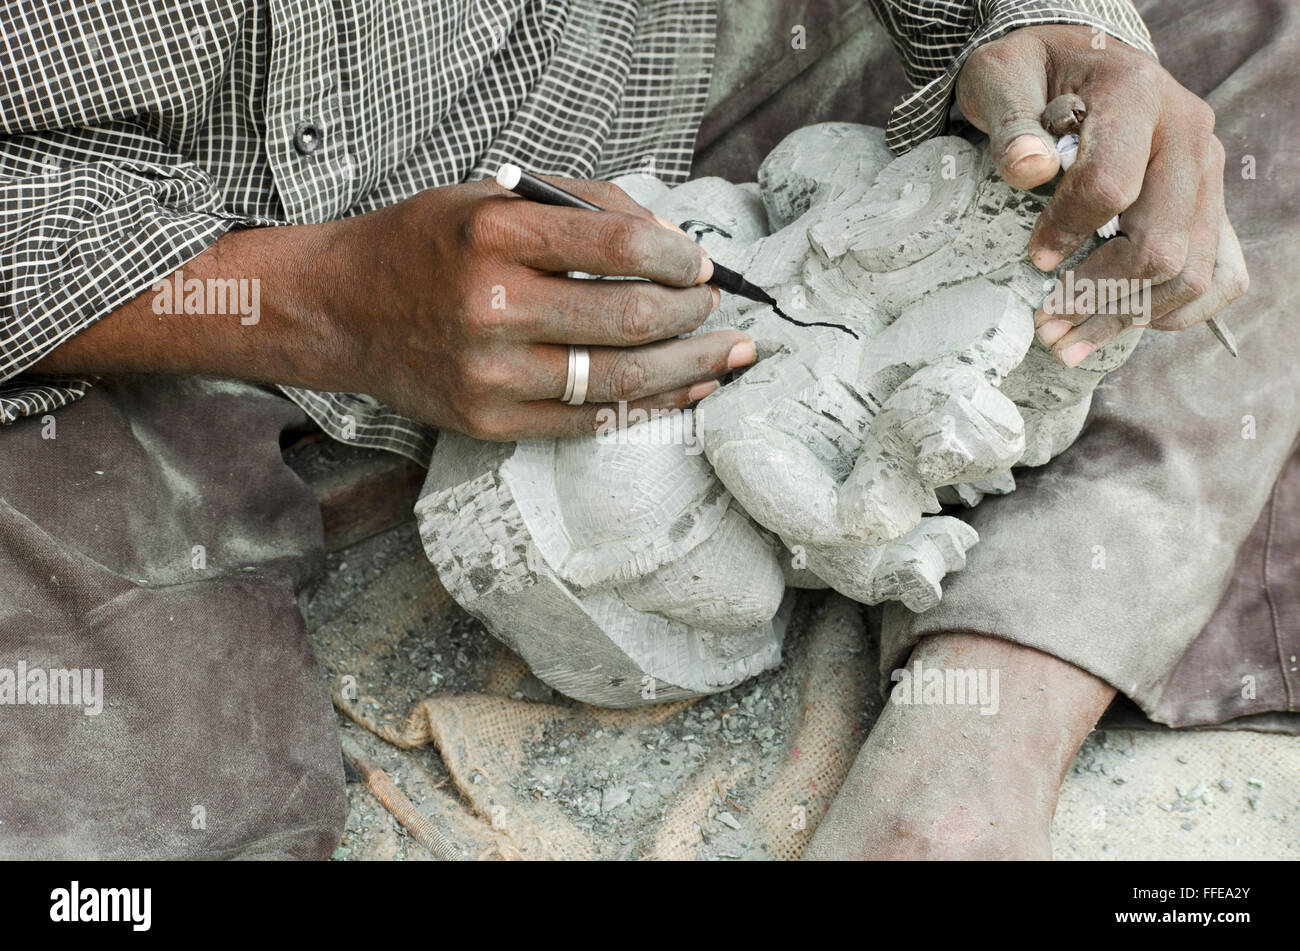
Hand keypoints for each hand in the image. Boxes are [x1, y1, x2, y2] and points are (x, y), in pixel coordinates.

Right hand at [311, 177, 754, 438]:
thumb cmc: (426, 244)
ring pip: (618, 379)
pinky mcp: (489, 422)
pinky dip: (648, 406)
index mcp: (494, 234)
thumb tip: (674, 246)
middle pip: (627, 319)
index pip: (618, 246)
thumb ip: (584, 208)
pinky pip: (588, 420)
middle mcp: (491, 307)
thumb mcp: (493, 195)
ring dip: (687, 367)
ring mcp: (489, 374)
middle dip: (690, 315)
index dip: (676, 259)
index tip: (699, 265)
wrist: (342, 309)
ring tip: (726, 355)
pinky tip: (684, 391)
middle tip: (714, 309)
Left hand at [955, 25, 1248, 365]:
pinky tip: (1120, 325)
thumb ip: (1009, 122)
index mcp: (1137, 94)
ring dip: (1128, 318)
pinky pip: (1220, 275)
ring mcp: (1207, 171)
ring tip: (1067, 344)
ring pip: (1192, 270)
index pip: (1112, 185)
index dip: (1068, 233)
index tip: (1032, 263)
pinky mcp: (1210, 202)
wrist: (1077, 63)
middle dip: (1098, 297)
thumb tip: (1030, 169)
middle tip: (1046, 329)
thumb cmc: (1033, 74)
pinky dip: (1175, 312)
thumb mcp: (1001, 78)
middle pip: (1162, 243)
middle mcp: (1188, 133)